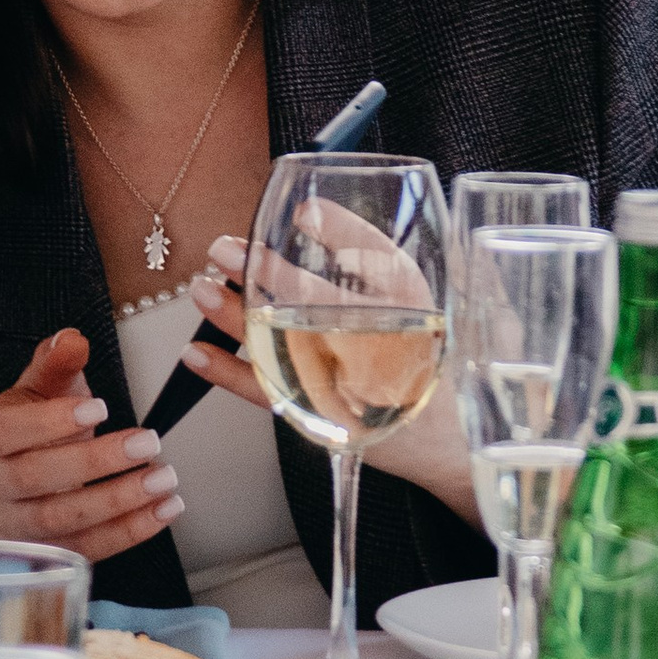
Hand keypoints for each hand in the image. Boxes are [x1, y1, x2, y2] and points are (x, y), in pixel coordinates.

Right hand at [0, 325, 183, 559]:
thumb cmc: (28, 435)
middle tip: (148, 442)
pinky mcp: (52, 555)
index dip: (52, 422)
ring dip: (119, 501)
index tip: (101, 408)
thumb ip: (55, 365)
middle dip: (96, 461)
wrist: (3, 497)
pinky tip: (165, 509)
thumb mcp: (37, 392)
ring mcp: (23, 525)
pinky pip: (89, 549)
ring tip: (164, 479)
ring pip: (64, 518)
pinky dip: (131, 532)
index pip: (10, 431)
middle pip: (38, 477)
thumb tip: (72, 337)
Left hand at [187, 238, 476, 521]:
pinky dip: (228, 373)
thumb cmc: (450, 371)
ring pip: (283, 345)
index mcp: (424, 314)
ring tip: (202, 288)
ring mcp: (348, 386)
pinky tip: (198, 353)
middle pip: (318, 303)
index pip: (383, 262)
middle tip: (226, 250)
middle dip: (266, 274)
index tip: (307, 212)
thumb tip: (348, 224)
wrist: (456, 446)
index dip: (345, 232)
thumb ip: (428, 267)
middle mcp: (384, 349)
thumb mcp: (460, 311)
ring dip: (236, 315)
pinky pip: (267, 394)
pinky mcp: (321, 418)